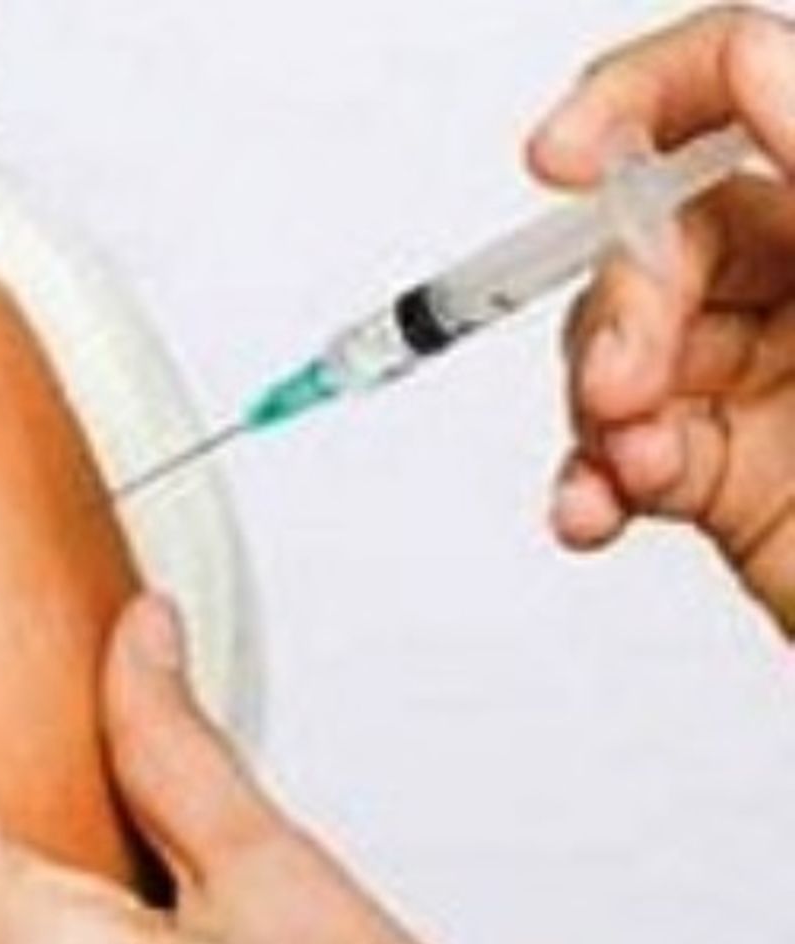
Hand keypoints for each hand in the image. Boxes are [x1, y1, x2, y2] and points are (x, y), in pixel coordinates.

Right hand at [532, 4, 794, 634]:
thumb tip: (761, 58)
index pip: (741, 89)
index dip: (641, 101)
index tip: (561, 157)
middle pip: (658, 241)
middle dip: (619, 310)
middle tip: (628, 386)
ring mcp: (757, 380)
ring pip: (617, 351)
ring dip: (597, 408)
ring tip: (633, 463)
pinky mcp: (716, 474)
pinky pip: (615, 457)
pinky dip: (587, 483)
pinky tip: (597, 508)